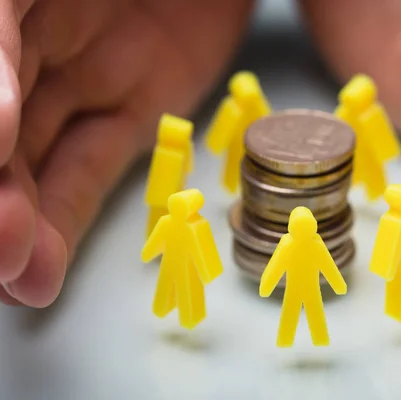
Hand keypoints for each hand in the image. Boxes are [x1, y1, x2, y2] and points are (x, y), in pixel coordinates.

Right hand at [0, 0, 253, 306]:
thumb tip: (17, 82)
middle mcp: (44, 26)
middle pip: (4, 109)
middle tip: (0, 243)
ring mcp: (88, 72)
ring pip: (38, 152)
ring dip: (25, 214)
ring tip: (16, 275)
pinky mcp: (133, 110)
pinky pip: (91, 169)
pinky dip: (66, 217)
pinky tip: (43, 265)